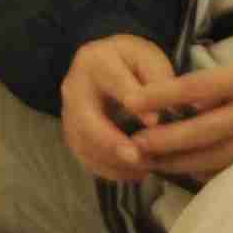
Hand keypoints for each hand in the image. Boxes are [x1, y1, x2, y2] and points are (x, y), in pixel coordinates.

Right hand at [59, 33, 177, 184]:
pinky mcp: (72, 134)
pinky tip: (134, 173)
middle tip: (138, 158)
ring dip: (114, 162)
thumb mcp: (150, 60)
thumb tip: (163, 115)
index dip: (134, 102)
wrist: (108, 65)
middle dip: (112, 142)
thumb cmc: (134, 63)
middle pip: (86, 120)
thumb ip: (158, 80)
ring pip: (84, 144)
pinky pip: (85, 158)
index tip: (154, 121)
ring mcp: (68, 113)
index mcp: (96, 61)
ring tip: (145, 168)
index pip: (115, 82)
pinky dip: (109, 171)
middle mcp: (74, 88)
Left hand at [130, 32, 232, 181]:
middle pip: (201, 132)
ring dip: (183, 163)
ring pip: (218, 157)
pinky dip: (216, 172)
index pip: (196, 88)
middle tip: (132, 147)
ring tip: (154, 165)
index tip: (133, 102)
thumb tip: (194, 102)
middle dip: (164, 143)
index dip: (162, 97)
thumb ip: (230, 80)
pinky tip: (194, 176)